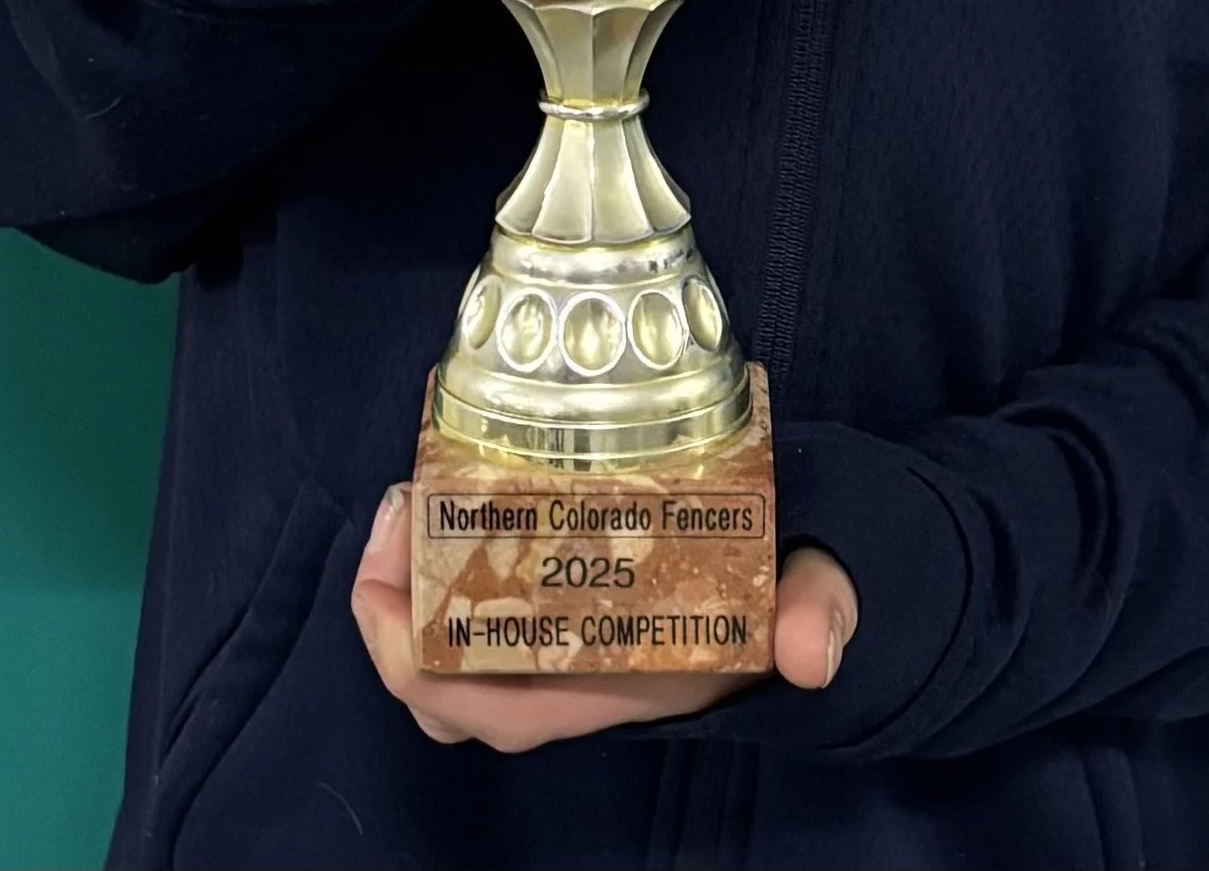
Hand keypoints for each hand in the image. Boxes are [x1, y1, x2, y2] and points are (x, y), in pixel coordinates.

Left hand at [350, 484, 857, 748]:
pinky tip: (444, 494)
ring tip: (405, 498)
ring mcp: (560, 647)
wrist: (802, 582)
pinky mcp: (558, 604)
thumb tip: (810, 648)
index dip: (431, 664)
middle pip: (448, 696)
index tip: (407, 567)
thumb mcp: (814, 590)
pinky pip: (473, 614)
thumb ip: (815, 610)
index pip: (503, 713)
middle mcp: (576, 683)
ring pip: (447, 663)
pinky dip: (441, 568)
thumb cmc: (792, 587)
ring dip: (407, 592)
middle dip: (392, 619)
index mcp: (621, 688)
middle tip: (396, 507)